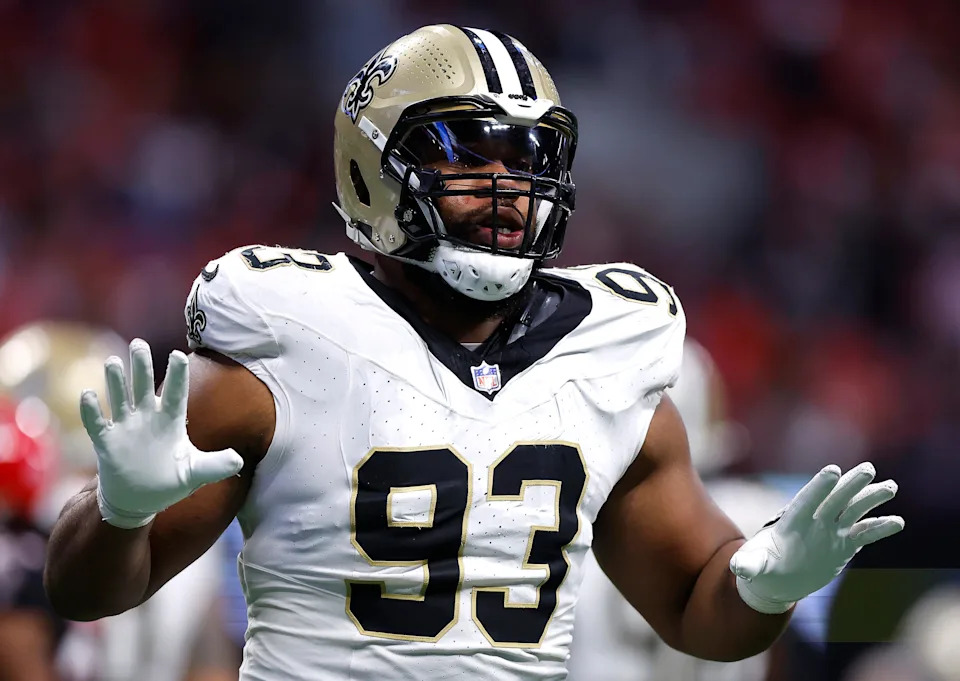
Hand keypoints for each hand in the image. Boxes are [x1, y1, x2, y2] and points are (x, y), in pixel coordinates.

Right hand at [80, 339, 243, 528]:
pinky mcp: (107, 442)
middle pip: (143, 386)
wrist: (139, 500)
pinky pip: (97, 423)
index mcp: (170, 420)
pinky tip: (88, 394)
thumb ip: (215, 465)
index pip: (175, 393)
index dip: (176, 375)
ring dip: (115, 381)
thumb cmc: (170, 481)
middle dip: (141, 365)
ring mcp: (126, 428)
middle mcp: (147, 418)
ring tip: (113, 361)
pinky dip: (91, 410)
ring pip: (120, 398)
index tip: (178, 355)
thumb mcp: (195, 473)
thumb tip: (239, 460)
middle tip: (139, 343)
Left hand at [729, 462, 903, 613]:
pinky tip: (897, 521)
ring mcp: (830, 532)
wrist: (775, 578)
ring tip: (890, 486)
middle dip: (850, 484)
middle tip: (868, 469)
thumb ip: (748, 564)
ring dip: (870, 499)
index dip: (819, 487)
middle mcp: (814, 522)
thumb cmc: (760, 567)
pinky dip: (879, 528)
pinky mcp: (843, 545)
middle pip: (834, 499)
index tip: (832, 471)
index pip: (807, 501)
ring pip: (853, 511)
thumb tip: (737, 566)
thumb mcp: (752, 566)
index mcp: (792, 521)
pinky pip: (863, 534)